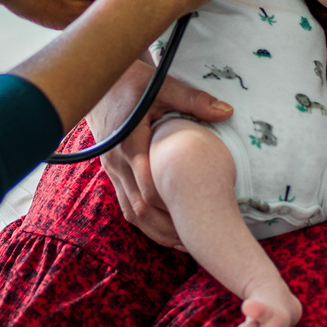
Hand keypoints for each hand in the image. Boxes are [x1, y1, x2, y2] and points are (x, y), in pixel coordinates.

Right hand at [93, 63, 229, 248]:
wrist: (100, 83)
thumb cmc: (134, 84)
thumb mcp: (163, 86)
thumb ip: (193, 100)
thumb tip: (227, 112)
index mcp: (128, 142)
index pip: (147, 186)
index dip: (169, 206)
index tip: (196, 218)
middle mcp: (116, 162)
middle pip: (139, 208)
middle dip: (167, 227)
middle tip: (197, 241)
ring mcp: (112, 170)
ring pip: (131, 212)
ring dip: (156, 230)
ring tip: (186, 244)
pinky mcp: (113, 174)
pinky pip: (126, 205)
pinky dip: (146, 222)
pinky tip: (167, 230)